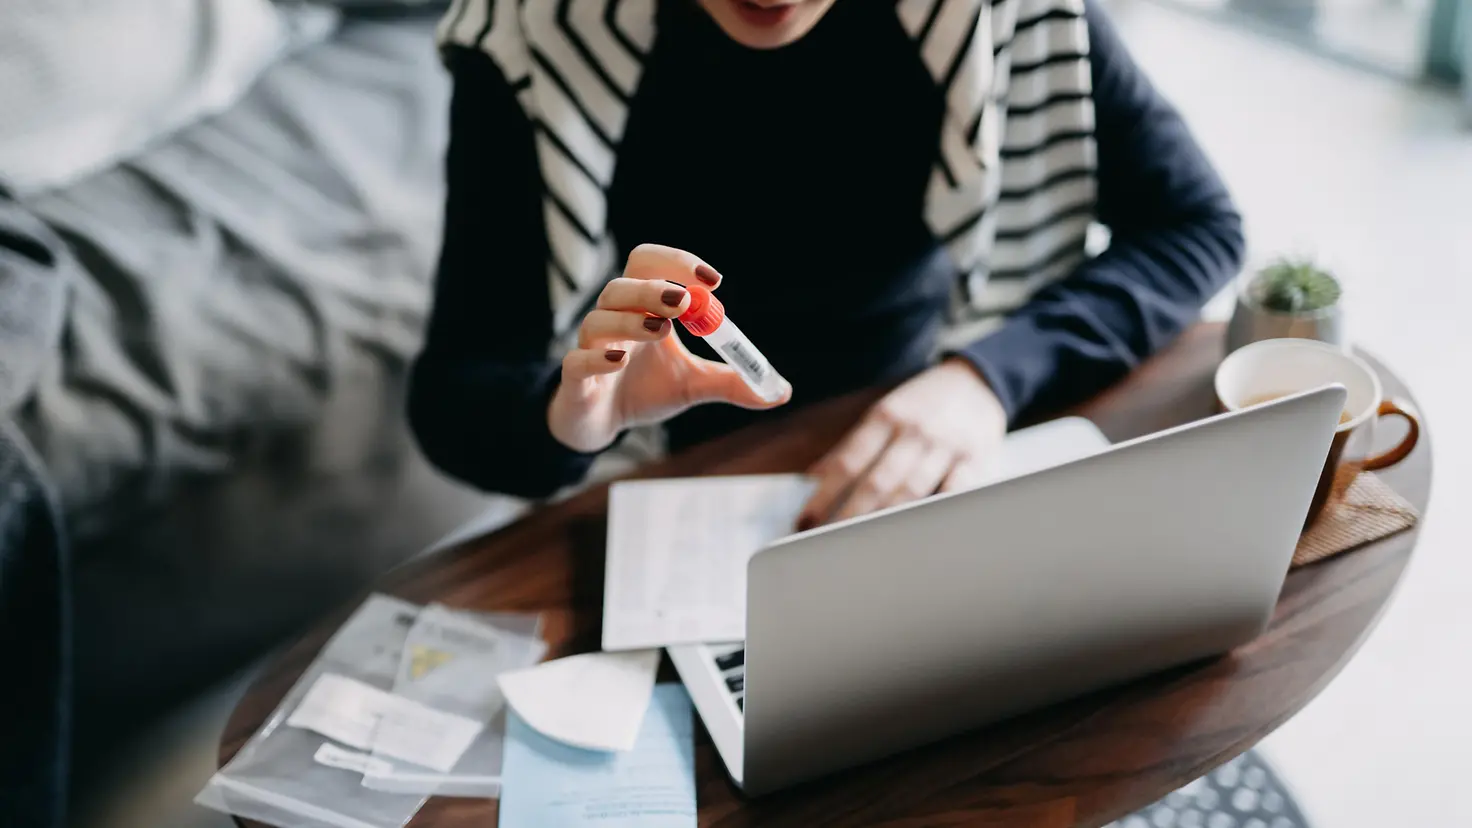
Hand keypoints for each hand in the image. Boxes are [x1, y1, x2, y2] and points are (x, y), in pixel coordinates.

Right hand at [548, 244, 791, 451]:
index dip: (678, 263)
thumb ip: (733, 382)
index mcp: (643, 309)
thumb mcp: (694, 384)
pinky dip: (596, 357)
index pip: (651, 265)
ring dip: (629, 320)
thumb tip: (781, 392)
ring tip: (660, 329)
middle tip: (685, 301)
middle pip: (622, 286)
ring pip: (597, 320)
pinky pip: (576, 362)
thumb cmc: (646, 390)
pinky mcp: (575, 381)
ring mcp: (591, 349)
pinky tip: (619, 360)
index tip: (713, 280)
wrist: (602, 424)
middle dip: (653, 288)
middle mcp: (614, 321)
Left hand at [797, 359, 1005, 528]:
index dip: (824, 495)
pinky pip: (954, 493)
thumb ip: (853, 444)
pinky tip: (915, 535)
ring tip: (860, 548)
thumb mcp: (885, 411)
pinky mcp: (975, 461)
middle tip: (826, 544)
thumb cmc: (922, 403)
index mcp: (887, 416)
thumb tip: (814, 475)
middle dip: (848, 517)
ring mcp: (946, 446)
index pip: (848, 461)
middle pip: (877, 482)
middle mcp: (915, 431)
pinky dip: (934, 515)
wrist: (977, 382)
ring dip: (883, 523)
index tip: (805, 522)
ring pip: (911, 493)